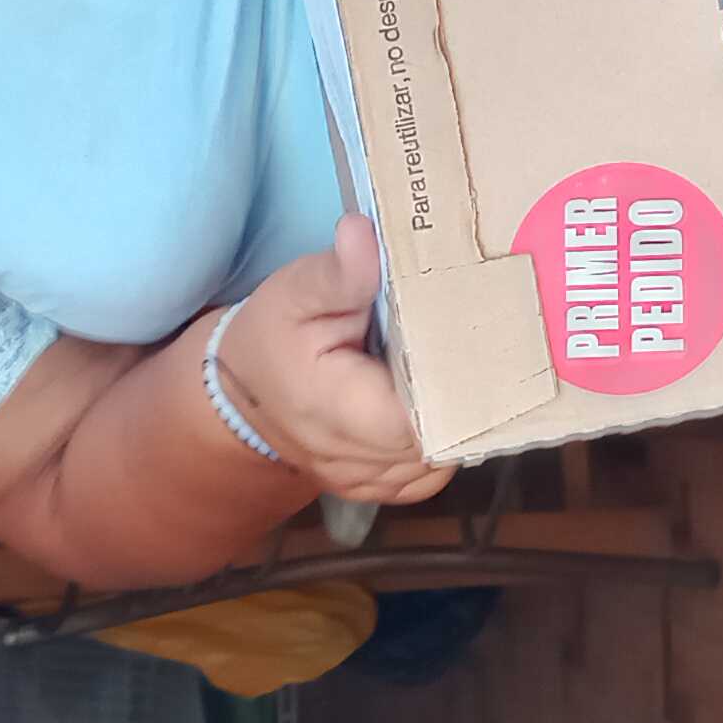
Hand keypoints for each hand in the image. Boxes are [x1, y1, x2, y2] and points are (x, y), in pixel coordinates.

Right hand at [214, 215, 451, 506]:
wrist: (243, 392)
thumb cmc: (273, 336)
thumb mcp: (295, 291)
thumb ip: (339, 271)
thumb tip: (363, 234)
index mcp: (333, 408)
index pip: (422, 417)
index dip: (458, 382)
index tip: (475, 340)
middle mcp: (350, 459)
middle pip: (441, 439)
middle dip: (466, 394)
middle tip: (480, 346)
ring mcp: (365, 482)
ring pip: (442, 459)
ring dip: (458, 419)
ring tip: (462, 371)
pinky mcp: (375, 488)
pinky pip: (428, 474)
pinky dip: (443, 442)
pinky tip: (441, 403)